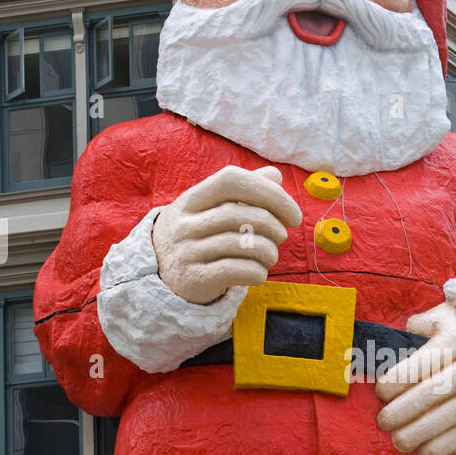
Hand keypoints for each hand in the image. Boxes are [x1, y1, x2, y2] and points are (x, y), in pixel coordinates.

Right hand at [152, 165, 301, 304]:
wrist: (162, 275)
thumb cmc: (198, 235)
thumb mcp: (211, 208)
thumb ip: (244, 190)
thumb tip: (275, 175)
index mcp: (191, 199)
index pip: (232, 180)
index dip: (269, 193)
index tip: (293, 214)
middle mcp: (185, 223)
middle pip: (242, 215)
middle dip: (274, 227)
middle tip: (280, 236)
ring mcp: (187, 251)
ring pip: (244, 245)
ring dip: (269, 252)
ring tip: (270, 255)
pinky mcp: (195, 278)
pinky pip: (238, 270)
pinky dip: (258, 272)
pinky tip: (259, 272)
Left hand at [375, 303, 455, 454]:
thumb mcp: (441, 319)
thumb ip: (415, 329)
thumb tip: (391, 351)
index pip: (423, 363)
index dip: (397, 380)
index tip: (381, 392)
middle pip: (432, 394)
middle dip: (401, 411)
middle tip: (384, 421)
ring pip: (444, 420)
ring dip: (415, 434)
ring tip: (397, 439)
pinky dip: (437, 449)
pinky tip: (421, 448)